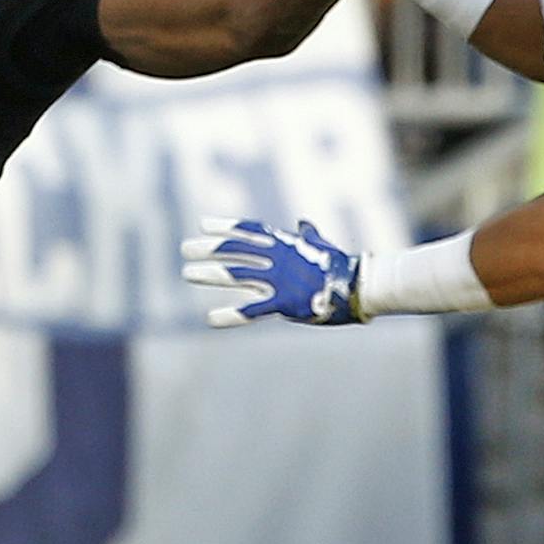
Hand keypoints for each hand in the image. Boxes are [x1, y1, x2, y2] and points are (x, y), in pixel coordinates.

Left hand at [179, 217, 362, 327]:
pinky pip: (252, 310)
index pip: (248, 231)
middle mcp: (276, 258)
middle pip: (234, 250)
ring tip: (187, 273)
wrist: (359, 285)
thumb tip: (304, 224)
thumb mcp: (321, 246)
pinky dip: (231, 315)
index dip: (225, 226)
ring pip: (236, 274)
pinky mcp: (284, 303)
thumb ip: (308, 235)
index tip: (203, 224)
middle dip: (208, 249)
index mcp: (284, 244)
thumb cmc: (341, 266)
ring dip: (209, 273)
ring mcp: (278, 280)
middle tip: (185, 249)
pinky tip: (211, 319)